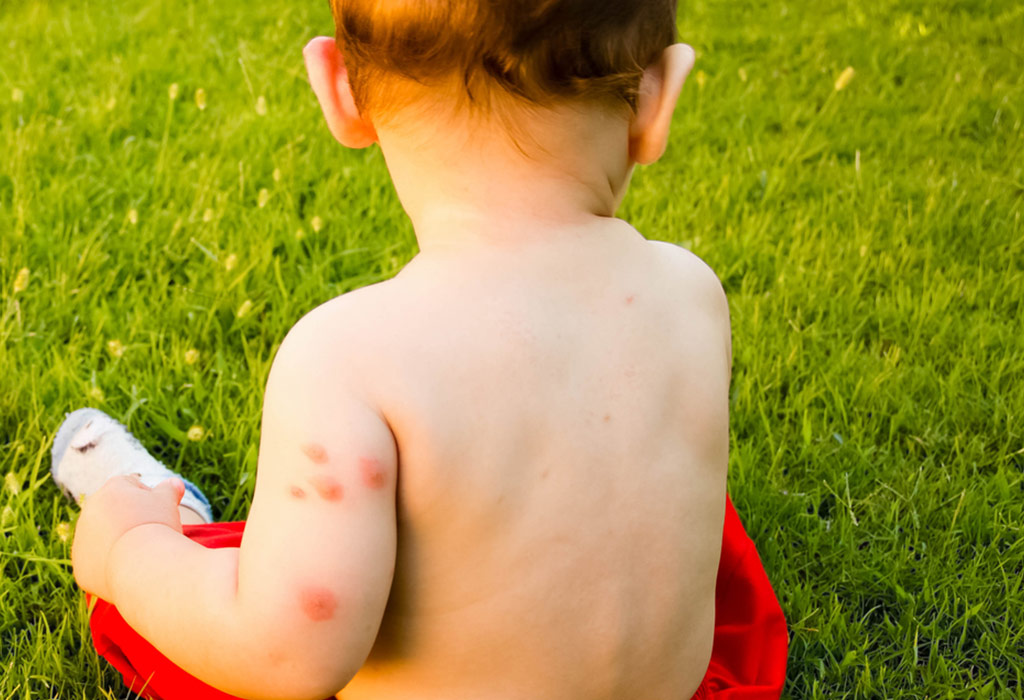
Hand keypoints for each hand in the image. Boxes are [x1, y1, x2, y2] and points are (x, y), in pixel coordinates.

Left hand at [71, 475, 185, 601]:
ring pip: (103, 536)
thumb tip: (174, 484)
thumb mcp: (168, 501)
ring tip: (140, 552)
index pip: (131, 485)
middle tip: (150, 531)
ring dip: (118, 541)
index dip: (149, 497)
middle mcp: (90, 509)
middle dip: (130, 518)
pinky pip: (97, 561)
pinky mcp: (80, 564)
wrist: (140, 564)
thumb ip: (169, 489)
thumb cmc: (156, 527)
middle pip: (113, 511)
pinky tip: (128, 566)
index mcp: (112, 488)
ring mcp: (82, 537)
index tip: (160, 511)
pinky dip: (110, 563)